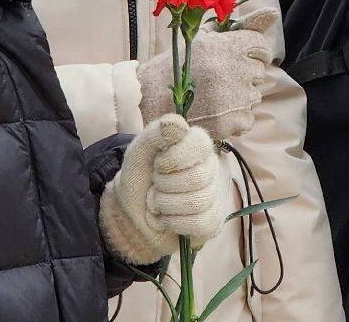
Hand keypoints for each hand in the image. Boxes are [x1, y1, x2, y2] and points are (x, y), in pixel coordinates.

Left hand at [100, 115, 226, 264]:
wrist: (133, 214)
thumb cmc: (140, 178)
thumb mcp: (139, 152)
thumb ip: (155, 134)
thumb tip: (175, 125)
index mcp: (196, 144)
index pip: (199, 144)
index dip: (172, 158)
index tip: (157, 164)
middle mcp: (211, 167)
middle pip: (198, 178)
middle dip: (165, 185)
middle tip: (155, 185)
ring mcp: (215, 195)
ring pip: (198, 203)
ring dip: (166, 205)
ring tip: (158, 202)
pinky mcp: (213, 220)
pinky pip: (200, 224)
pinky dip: (174, 223)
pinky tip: (168, 218)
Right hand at [138, 7, 278, 138]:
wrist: (148, 102)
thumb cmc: (175, 66)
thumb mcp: (203, 38)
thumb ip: (239, 26)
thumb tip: (273, 13)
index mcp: (229, 45)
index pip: (260, 45)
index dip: (250, 52)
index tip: (237, 58)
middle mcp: (236, 69)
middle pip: (259, 71)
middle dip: (243, 74)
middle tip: (217, 79)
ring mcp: (237, 97)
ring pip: (254, 95)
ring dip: (239, 97)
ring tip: (212, 97)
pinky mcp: (234, 121)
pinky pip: (248, 118)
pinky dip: (235, 118)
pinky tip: (215, 112)